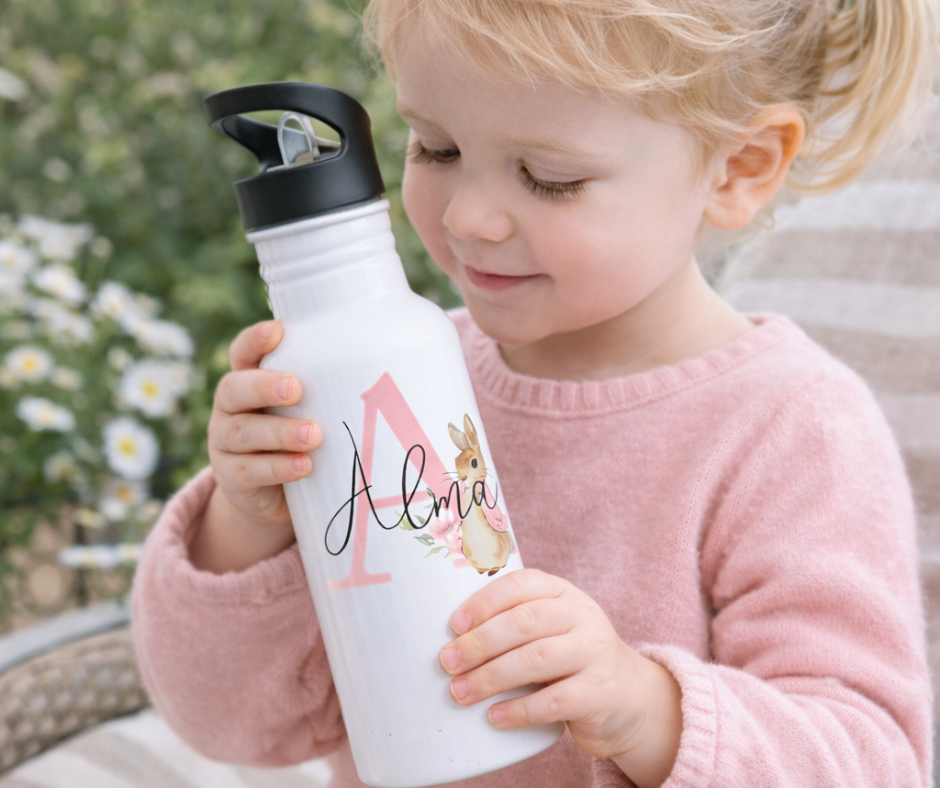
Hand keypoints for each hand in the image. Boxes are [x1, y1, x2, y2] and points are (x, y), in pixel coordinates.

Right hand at [190, 320, 322, 572]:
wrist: (277, 496)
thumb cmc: (309, 436)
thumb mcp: (319, 407)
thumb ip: (345, 385)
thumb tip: (420, 362)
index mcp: (252, 379)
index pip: (243, 352)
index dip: (255, 341)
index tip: (278, 331)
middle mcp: (233, 407)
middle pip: (234, 389)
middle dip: (264, 387)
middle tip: (297, 388)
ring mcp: (227, 444)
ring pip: (241, 432)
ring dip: (278, 432)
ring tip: (313, 436)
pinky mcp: (233, 479)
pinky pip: (248, 472)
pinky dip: (277, 468)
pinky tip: (304, 467)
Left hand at [438, 569, 681, 787]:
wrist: (629, 696)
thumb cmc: (570, 659)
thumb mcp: (551, 630)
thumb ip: (514, 624)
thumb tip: (451, 639)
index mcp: (563, 593)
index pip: (522, 585)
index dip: (485, 601)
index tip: (454, 624)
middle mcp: (582, 616)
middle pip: (525, 621)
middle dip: (480, 642)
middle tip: (448, 662)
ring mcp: (594, 653)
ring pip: (536, 659)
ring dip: (491, 677)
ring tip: (461, 692)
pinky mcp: (600, 693)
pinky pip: (555, 701)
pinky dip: (520, 710)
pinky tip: (495, 717)